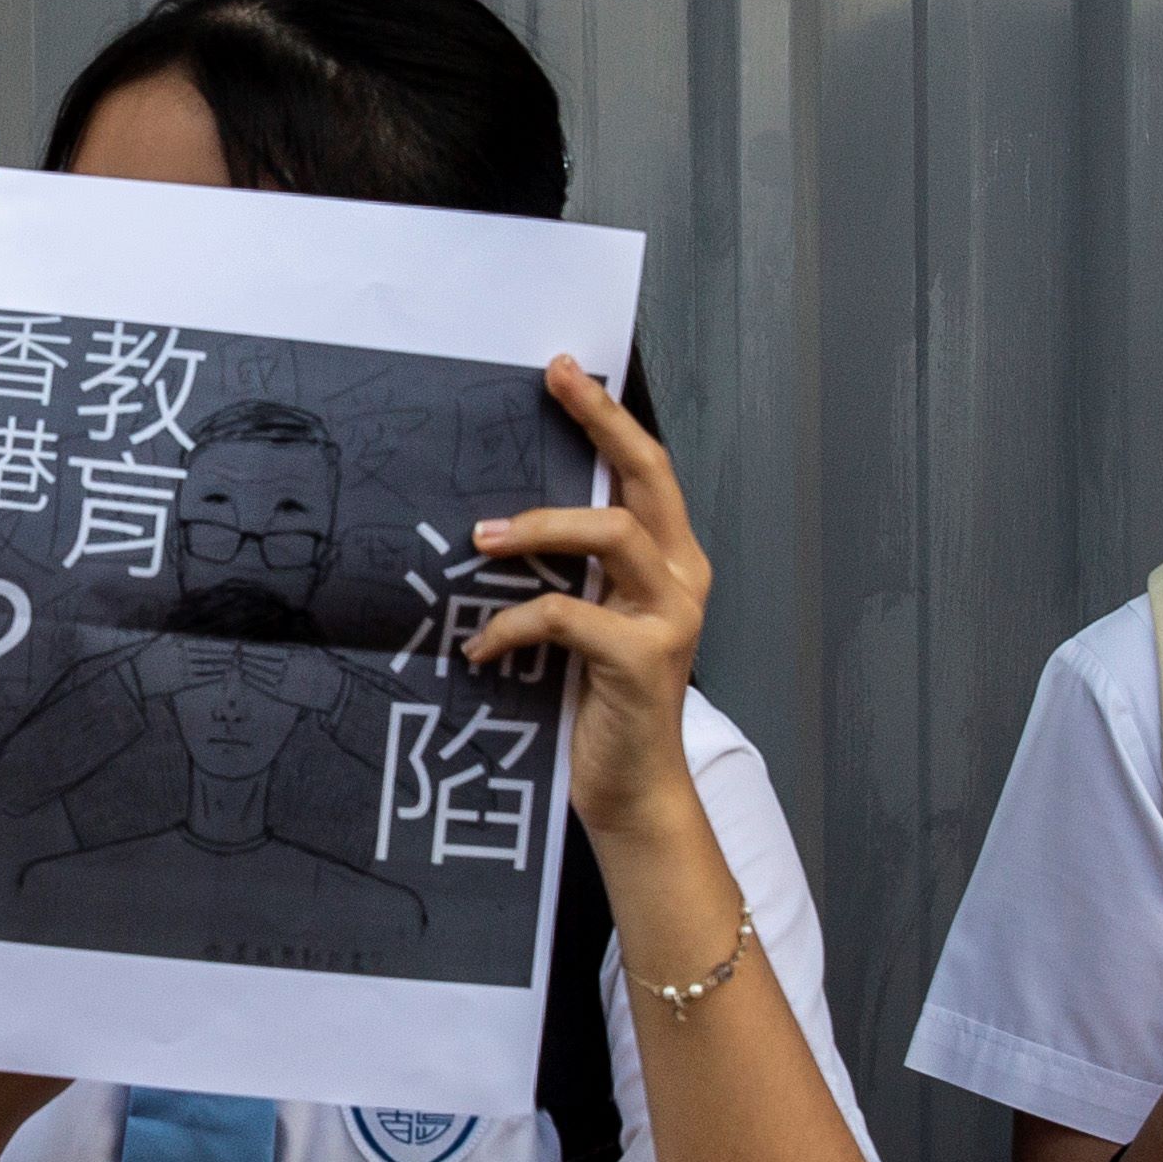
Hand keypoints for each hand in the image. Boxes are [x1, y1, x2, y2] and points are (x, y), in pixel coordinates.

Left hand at [463, 355, 710, 841]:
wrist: (631, 789)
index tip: (564, 372)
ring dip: (538, 529)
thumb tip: (503, 520)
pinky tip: (481, 648)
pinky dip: (513, 625)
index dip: (608, 417)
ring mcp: (668, 618)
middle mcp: (682, 579)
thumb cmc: (602, 703)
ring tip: (481, 540)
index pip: (647, 470)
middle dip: (600, 423)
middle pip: (647, 479)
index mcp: (672, 562)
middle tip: (553, 383)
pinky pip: (566, 615)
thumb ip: (573, 571)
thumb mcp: (590, 621)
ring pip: (609, 535)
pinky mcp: (641, 660)